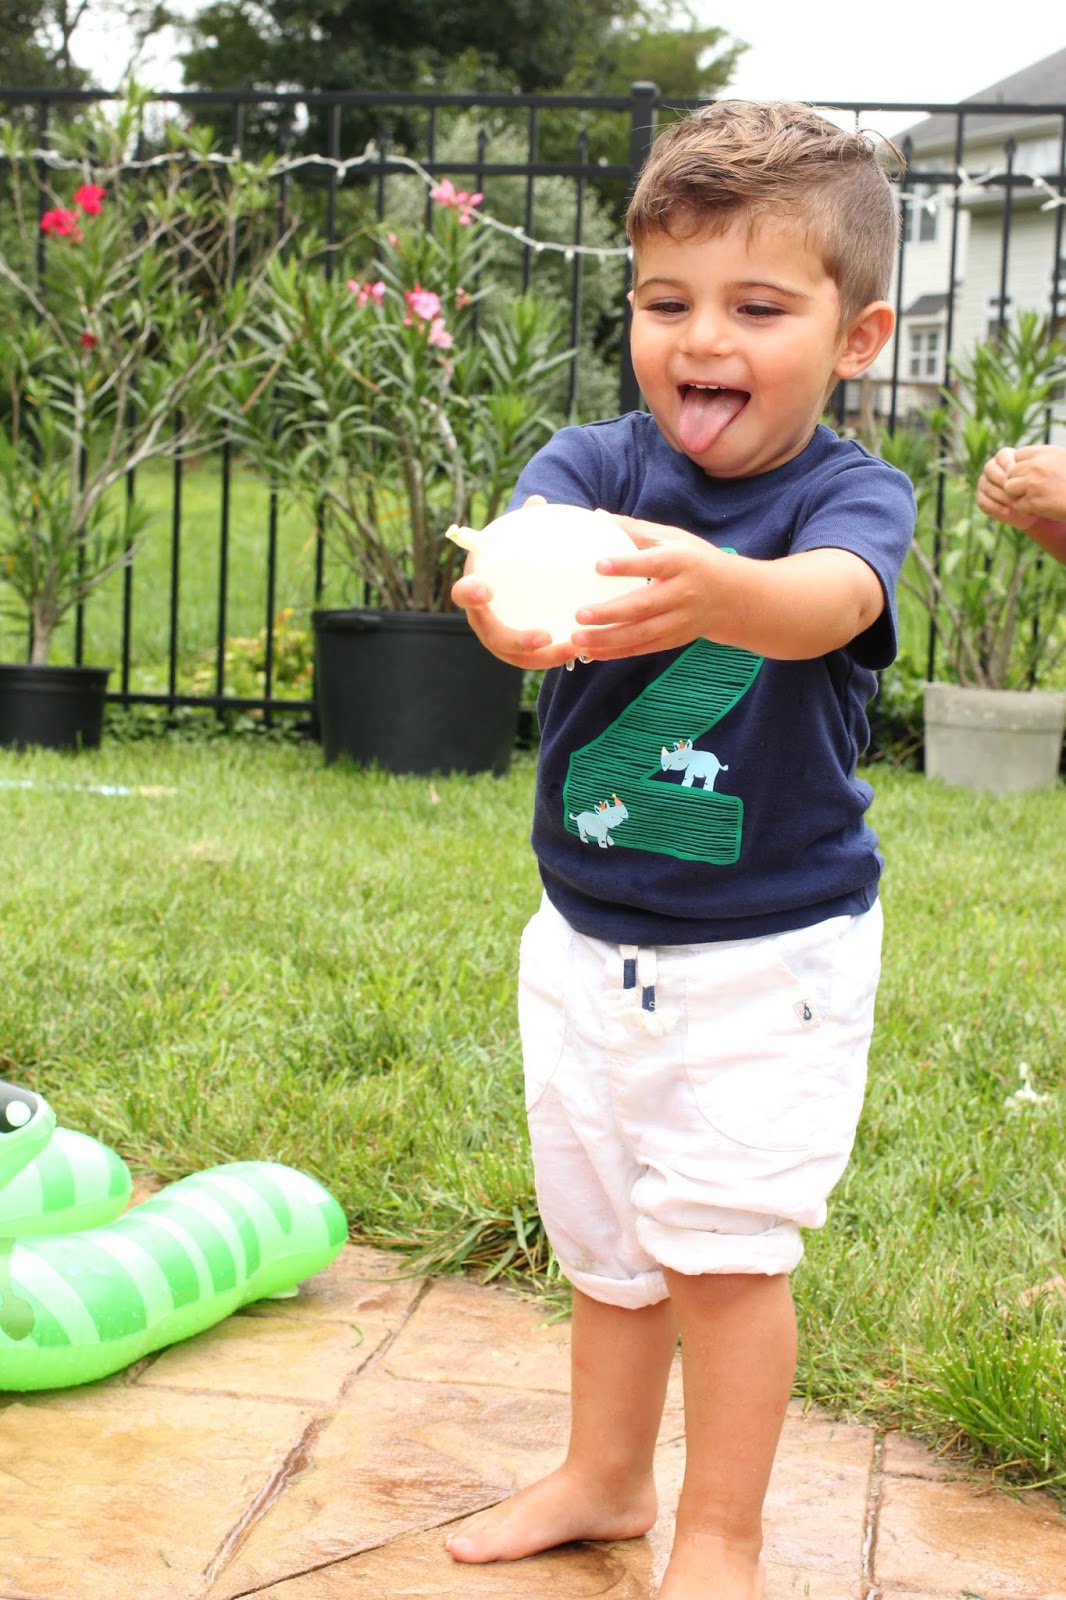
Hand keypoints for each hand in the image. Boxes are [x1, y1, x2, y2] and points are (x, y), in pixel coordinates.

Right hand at [450, 493, 578, 668]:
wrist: (516, 575)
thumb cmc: (515, 553)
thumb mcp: (520, 537)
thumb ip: (527, 523)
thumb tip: (538, 501)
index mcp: (475, 589)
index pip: (462, 594)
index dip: (469, 594)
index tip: (485, 588)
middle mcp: (483, 619)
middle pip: (492, 637)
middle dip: (515, 640)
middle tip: (542, 636)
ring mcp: (500, 639)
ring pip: (516, 656)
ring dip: (542, 656)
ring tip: (570, 649)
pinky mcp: (519, 652)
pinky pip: (536, 660)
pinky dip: (556, 657)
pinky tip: (582, 648)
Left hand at [568, 516, 719, 659]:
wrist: (733, 597)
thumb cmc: (695, 560)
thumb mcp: (673, 539)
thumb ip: (636, 530)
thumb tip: (598, 516)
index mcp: (680, 563)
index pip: (652, 563)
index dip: (626, 565)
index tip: (598, 565)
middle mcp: (681, 593)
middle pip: (643, 606)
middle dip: (610, 613)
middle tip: (579, 614)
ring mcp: (679, 620)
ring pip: (640, 633)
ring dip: (607, 639)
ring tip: (576, 638)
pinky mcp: (674, 639)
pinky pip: (642, 648)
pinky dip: (615, 652)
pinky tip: (591, 652)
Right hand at [977, 447, 1037, 529]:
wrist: (1034, 509)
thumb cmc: (1038, 491)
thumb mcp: (1037, 478)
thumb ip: (1031, 470)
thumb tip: (1026, 467)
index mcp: (1005, 458)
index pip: (1001, 456)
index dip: (1009, 465)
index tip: (1021, 475)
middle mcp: (992, 469)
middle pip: (989, 469)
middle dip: (1002, 480)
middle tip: (1016, 490)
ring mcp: (984, 483)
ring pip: (986, 486)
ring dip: (1001, 495)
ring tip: (1016, 503)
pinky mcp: (981, 498)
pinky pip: (983, 501)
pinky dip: (995, 507)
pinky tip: (1008, 511)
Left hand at [1000, 444, 1065, 522]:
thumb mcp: (1063, 460)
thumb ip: (1047, 459)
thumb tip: (1029, 460)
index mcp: (1046, 452)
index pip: (1018, 455)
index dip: (1021, 466)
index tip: (1030, 474)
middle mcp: (1037, 466)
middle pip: (1011, 472)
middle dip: (1018, 481)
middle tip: (1031, 490)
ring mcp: (1033, 483)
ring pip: (1010, 488)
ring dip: (1018, 495)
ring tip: (1033, 498)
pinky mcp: (1034, 501)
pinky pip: (1018, 505)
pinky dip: (1026, 509)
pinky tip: (1039, 508)